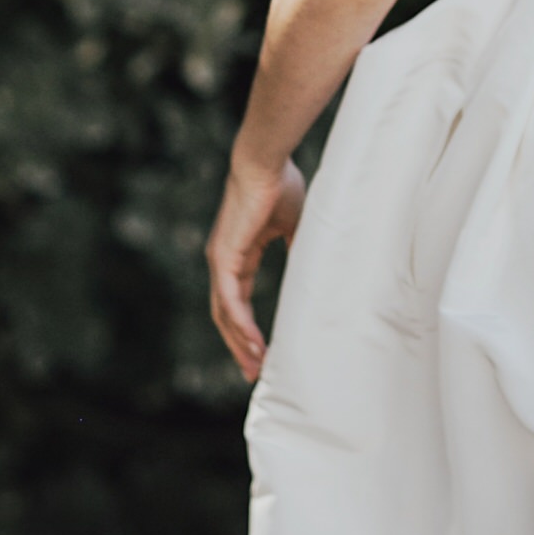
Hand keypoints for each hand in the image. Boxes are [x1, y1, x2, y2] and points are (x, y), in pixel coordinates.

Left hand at [206, 153, 306, 380]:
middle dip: (240, 346)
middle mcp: (224, 261)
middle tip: (255, 372)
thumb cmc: (280, 185)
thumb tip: (313, 272)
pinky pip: (230, 300)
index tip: (263, 351)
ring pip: (225, 314)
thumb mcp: (293, 226)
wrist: (266, 161)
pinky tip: (254, 344)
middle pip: (226, 315)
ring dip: (240, 343)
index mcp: (237, 254)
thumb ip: (297, 250)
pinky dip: (241, 325)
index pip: (238, 300)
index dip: (248, 327)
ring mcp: (220, 260)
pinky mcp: (224, 258)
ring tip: (258, 367)